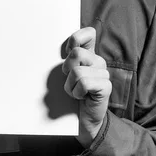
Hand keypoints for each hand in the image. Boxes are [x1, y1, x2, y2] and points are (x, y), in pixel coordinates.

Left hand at [62, 27, 111, 147]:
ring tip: (75, 92)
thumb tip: (50, 45)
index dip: (75, 39)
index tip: (66, 53)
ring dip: (70, 85)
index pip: (88, 33)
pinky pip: (84, 82)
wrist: (81, 122)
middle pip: (76, 52)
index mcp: (89, 54)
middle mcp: (98, 61)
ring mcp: (104, 73)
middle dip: (67, 69)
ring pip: (77, 71)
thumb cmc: (69, 96)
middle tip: (70, 81)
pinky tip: (81, 97)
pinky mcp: (106, 87)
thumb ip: (63, 58)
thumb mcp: (64, 74)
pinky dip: (77, 92)